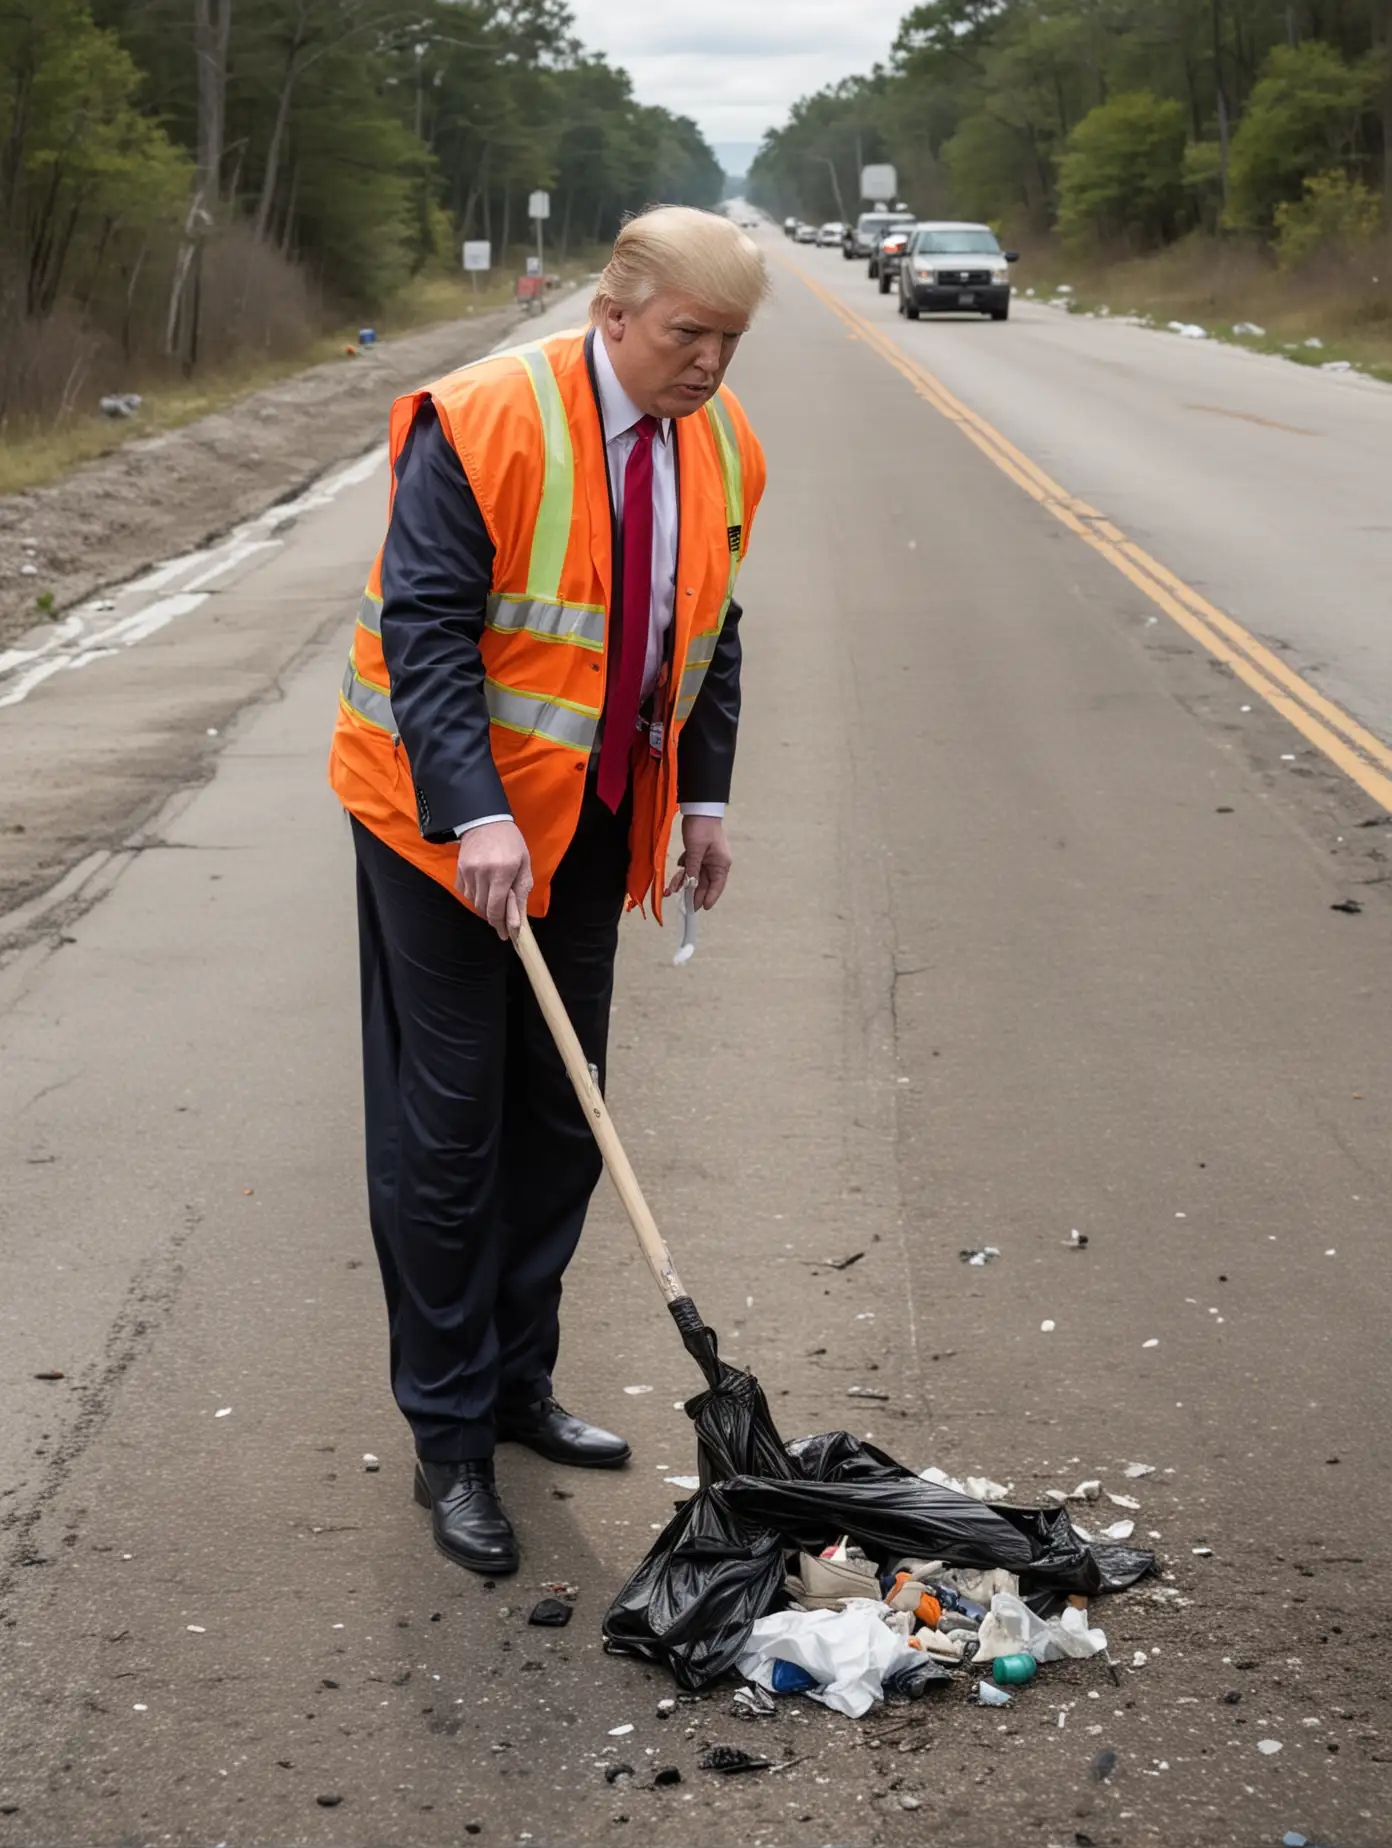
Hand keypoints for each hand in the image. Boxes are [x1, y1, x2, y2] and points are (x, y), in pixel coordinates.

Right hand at [456, 820, 531, 938]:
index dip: (501, 924)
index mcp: (503, 872)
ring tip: (494, 902)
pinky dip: (474, 896)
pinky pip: (464, 892)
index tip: (506, 935)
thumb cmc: (510, 842)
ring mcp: (469, 872)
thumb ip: (521, 891)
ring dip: (484, 907)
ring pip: (474, 902)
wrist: (485, 820)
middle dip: (494, 918)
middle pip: (484, 908)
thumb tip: (517, 918)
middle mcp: (483, 873)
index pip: (498, 907)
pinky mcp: (459, 870)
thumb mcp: (524, 864)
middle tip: (502, 922)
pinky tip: (482, 890)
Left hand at [664, 815, 731, 910]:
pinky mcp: (698, 853)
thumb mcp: (695, 851)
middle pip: (705, 883)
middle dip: (693, 893)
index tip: (702, 908)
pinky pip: (691, 867)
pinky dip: (684, 871)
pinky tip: (676, 876)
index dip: (710, 898)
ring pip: (696, 875)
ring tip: (672, 890)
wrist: (699, 808)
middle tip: (685, 906)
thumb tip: (690, 886)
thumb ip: (693, 869)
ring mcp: (707, 858)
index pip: (717, 886)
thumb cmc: (701, 828)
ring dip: (685, 882)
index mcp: (721, 863)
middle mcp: (716, 863)